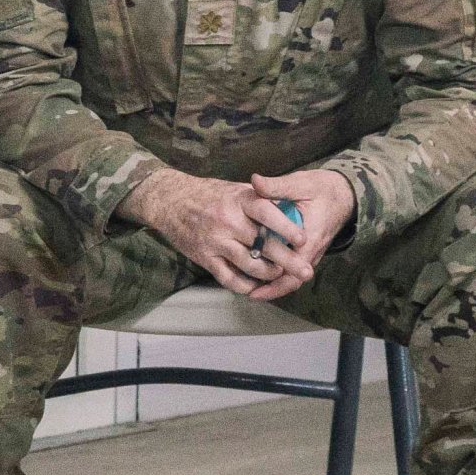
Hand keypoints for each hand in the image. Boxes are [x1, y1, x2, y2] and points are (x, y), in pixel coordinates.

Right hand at [123, 168, 287, 298]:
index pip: (267, 213)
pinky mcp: (205, 257)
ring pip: (250, 266)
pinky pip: (229, 278)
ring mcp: (216, 241)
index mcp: (239, 200)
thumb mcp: (235, 188)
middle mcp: (228, 221)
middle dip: (288, 261)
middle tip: (305, 272)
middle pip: (263, 245)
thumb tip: (288, 208)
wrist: (170, 201)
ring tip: (280, 276)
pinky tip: (255, 286)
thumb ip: (260, 199)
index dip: (286, 227)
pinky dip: (245, 286)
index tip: (303, 239)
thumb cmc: (208, 194)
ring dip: (268, 274)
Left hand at [241, 169, 357, 303]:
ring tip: (252, 288)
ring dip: (275, 283)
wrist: (345, 193)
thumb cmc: (324, 188)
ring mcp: (311, 251)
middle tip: (251, 295)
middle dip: (273, 290)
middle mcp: (313, 249)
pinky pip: (294, 266)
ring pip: (294, 275)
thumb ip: (277, 186)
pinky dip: (280, 273)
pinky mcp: (308, 249)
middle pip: (293, 279)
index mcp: (311, 237)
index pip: (294, 268)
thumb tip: (254, 181)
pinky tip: (262, 272)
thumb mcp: (300, 183)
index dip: (275, 283)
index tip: (256, 291)